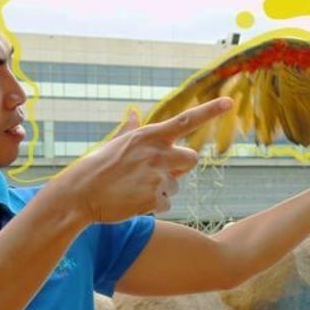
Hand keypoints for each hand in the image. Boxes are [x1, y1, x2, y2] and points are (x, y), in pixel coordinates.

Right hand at [62, 98, 232, 222]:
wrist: (79, 194)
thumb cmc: (96, 168)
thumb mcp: (114, 144)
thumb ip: (130, 130)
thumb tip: (132, 112)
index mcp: (148, 136)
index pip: (186, 120)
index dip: (210, 111)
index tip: (229, 102)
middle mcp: (157, 152)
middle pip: (191, 159)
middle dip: (180, 168)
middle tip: (156, 175)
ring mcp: (157, 175)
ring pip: (175, 185)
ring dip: (161, 190)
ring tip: (134, 190)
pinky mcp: (154, 197)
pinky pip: (166, 203)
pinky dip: (153, 207)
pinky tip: (133, 203)